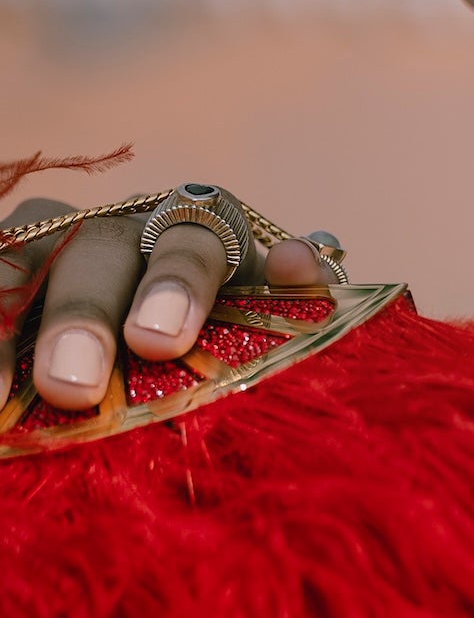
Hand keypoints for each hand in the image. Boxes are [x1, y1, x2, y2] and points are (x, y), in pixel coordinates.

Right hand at [0, 196, 340, 415]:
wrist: (178, 332)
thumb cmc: (231, 328)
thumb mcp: (265, 314)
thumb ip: (290, 295)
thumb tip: (300, 262)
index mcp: (195, 233)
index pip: (189, 244)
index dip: (174, 287)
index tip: (157, 344)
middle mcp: (119, 230)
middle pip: (97, 256)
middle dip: (82, 320)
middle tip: (73, 386)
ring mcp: (55, 246)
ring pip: (21, 267)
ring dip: (5, 329)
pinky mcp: (13, 271)